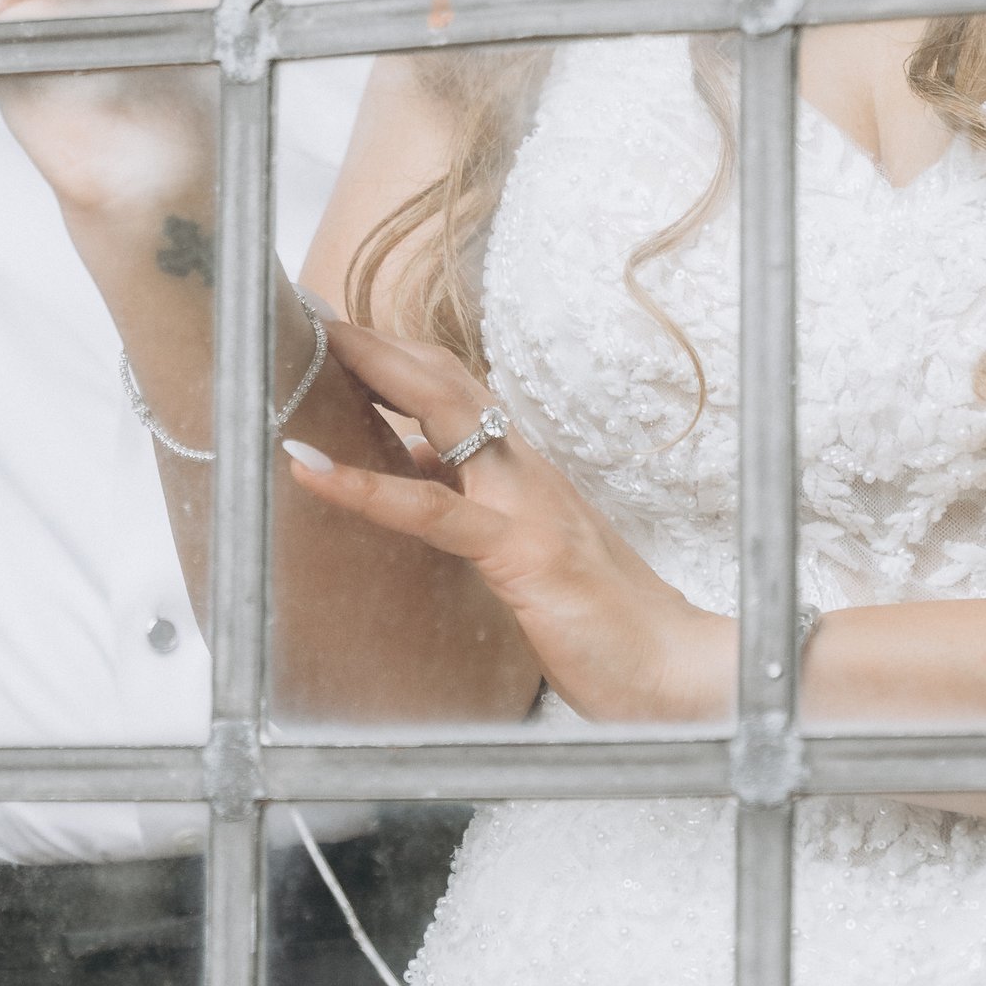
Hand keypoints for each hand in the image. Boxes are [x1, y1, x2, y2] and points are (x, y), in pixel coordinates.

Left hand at [280, 315, 732, 726]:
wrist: (675, 669)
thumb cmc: (601, 619)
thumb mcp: (526, 552)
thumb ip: (476, 508)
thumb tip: (411, 474)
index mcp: (524, 472)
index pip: (455, 391)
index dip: (396, 356)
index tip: (334, 332)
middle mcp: (526, 472)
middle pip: (445, 380)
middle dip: (377, 343)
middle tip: (310, 315)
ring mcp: (526, 506)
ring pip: (443, 415)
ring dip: (374, 376)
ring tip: (309, 353)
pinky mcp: (521, 553)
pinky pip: (432, 511)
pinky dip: (366, 487)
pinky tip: (312, 471)